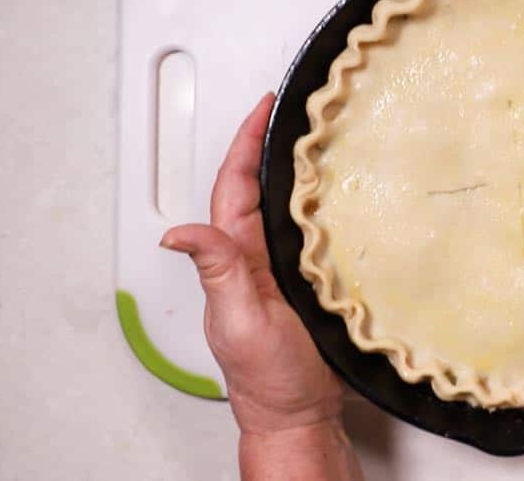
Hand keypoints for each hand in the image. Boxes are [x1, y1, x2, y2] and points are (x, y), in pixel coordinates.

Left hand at [161, 94, 342, 433]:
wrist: (301, 415)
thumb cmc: (267, 378)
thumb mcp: (239, 320)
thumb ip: (217, 272)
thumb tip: (176, 233)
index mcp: (235, 257)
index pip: (235, 186)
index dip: (246, 144)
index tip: (263, 107)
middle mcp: (256, 256)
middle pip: (261, 187)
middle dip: (272, 143)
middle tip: (297, 107)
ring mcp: (284, 268)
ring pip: (289, 205)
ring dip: (300, 169)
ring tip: (323, 135)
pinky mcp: (312, 281)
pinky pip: (316, 231)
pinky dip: (326, 205)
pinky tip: (346, 192)